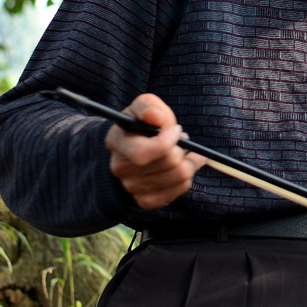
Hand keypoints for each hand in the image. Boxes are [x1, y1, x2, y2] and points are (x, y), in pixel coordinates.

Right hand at [106, 94, 205, 209]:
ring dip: (190, 161)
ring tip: (185, 152)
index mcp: (116, 142)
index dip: (166, 142)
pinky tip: (181, 166)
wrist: (134, 148)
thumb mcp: (141, 107)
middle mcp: (120, 168)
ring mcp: (132, 187)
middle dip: (182, 149)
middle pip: (168, 163)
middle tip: (183, 140)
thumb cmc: (141, 124)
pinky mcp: (146, 200)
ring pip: (179, 177)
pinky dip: (187, 177)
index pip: (142, 152)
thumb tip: (157, 116)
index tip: (176, 130)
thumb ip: (148, 106)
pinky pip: (180, 189)